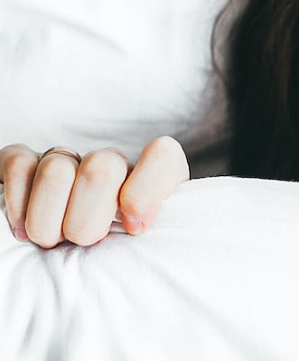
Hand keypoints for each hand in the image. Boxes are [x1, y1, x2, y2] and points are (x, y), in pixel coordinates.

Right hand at [1, 136, 188, 247]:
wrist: (69, 258)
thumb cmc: (117, 258)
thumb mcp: (145, 253)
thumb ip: (151, 238)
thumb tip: (135, 225)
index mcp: (152, 180)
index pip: (163, 157)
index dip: (146, 191)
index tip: (134, 228)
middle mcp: (112, 163)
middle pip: (101, 170)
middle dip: (86, 221)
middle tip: (83, 243)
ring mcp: (70, 160)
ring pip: (57, 171)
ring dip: (49, 222)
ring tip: (52, 241)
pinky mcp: (28, 163)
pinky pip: (19, 164)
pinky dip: (18, 204)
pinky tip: (23, 230)